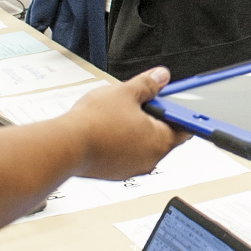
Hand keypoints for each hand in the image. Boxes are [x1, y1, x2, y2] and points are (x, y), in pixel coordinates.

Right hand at [63, 68, 185, 179]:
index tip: (169, 102)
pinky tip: (106, 131)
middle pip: (161, 136)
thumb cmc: (95, 123)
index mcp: (160, 140)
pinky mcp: (115, 173)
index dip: (177, 112)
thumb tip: (161, 77)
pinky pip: (124, 156)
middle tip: (136, 104)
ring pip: (141, 146)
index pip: (184, 128)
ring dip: (134, 132)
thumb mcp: (126, 92)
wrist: (67, 145)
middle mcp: (150, 159)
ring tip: (116, 116)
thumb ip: (148, 84)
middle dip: (151, 119)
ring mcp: (132, 169)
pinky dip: (120, 144)